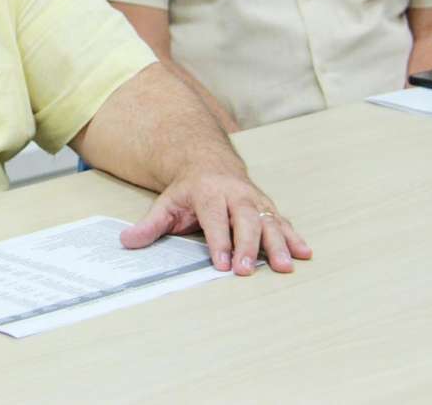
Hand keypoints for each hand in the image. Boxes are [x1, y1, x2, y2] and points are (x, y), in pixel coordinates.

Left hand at [120, 167, 310, 275]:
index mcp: (207, 193)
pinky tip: (305, 253)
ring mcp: (254, 200)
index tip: (222, 265)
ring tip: (286, 266)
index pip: (214, 219)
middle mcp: (234, 194)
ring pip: (268, 221)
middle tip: (247, 271)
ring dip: (278, 244)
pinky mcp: (267, 206)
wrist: (207, 160)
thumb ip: (149, 225)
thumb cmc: (187, 190)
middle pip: (244, 221)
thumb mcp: (166, 204)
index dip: (219, 242)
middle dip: (247, 247)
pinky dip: (294, 237)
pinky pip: (283, 221)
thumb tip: (126, 242)